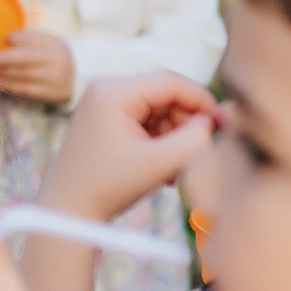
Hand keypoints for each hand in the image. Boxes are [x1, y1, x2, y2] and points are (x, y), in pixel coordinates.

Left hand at [0, 29, 74, 105]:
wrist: (81, 76)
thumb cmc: (57, 56)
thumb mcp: (49, 43)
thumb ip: (29, 40)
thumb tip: (5, 40)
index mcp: (53, 44)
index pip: (30, 39)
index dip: (14, 39)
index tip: (2, 41)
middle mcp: (54, 60)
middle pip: (24, 58)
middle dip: (3, 59)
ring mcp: (53, 78)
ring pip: (23, 75)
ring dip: (2, 73)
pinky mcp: (50, 93)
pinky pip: (26, 89)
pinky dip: (10, 85)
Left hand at [40, 73, 219, 223]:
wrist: (68, 209)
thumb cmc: (108, 187)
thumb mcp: (159, 164)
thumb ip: (195, 140)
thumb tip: (214, 120)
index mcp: (113, 91)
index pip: (172, 82)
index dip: (202, 101)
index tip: (223, 126)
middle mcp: (106, 87)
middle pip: (166, 94)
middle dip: (186, 124)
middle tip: (194, 156)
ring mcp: (105, 101)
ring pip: (160, 109)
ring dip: (174, 136)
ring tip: (172, 170)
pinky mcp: (107, 116)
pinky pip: (147, 119)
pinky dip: (160, 140)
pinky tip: (161, 168)